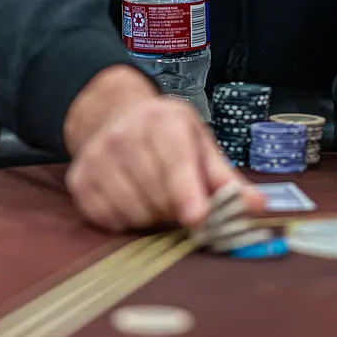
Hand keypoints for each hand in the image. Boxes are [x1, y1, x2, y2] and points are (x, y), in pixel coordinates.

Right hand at [63, 66, 260, 231]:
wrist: (114, 115)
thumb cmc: (166, 134)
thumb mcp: (200, 145)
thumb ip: (226, 180)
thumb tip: (256, 206)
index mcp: (163, 122)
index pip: (175, 161)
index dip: (187, 191)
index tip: (197, 218)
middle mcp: (125, 135)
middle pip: (155, 194)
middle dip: (174, 210)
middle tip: (181, 204)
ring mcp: (97, 157)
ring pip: (131, 210)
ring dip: (150, 217)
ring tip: (156, 199)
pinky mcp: (79, 180)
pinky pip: (106, 218)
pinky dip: (124, 220)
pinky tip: (132, 201)